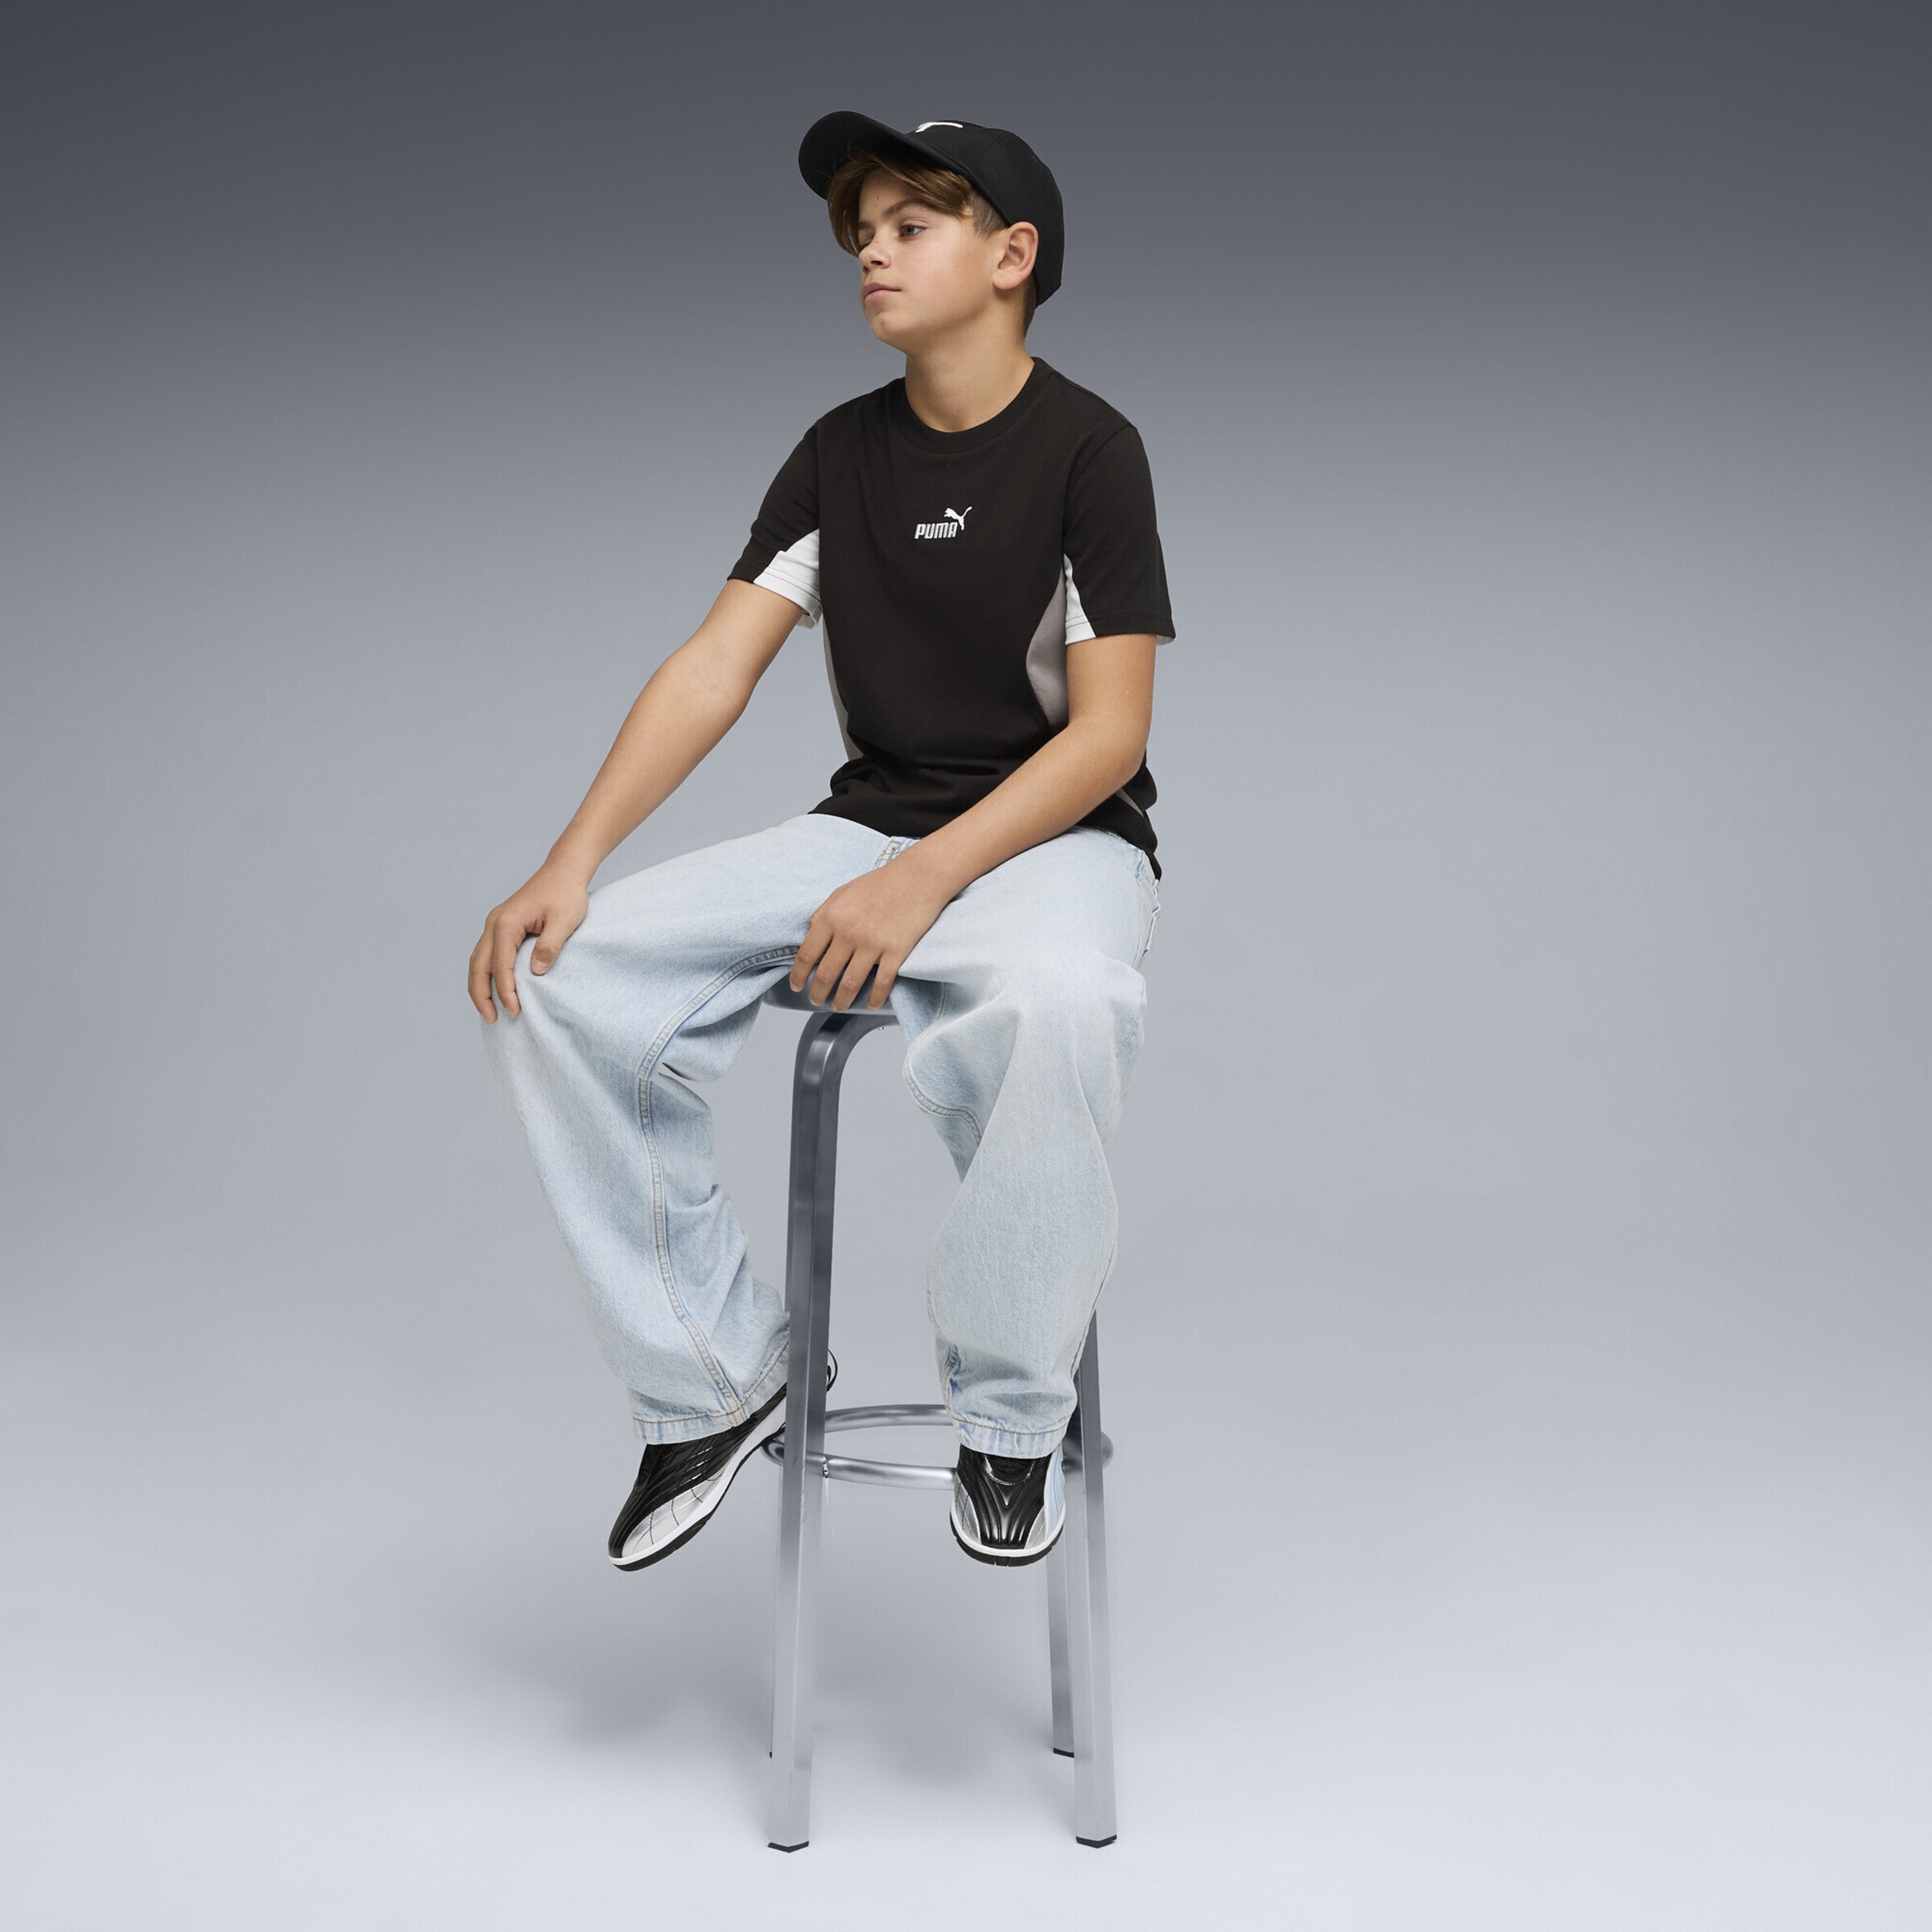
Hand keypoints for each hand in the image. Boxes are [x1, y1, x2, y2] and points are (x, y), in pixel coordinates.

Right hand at [470, 864, 590, 1020]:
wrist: (563, 871)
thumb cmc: (566, 893)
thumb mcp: (564, 921)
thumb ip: (549, 946)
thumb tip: (535, 972)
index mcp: (506, 923)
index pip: (501, 965)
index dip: (506, 991)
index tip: (516, 1012)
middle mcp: (494, 923)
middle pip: (478, 965)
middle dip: (481, 995)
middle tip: (491, 1020)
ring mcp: (495, 924)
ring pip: (478, 961)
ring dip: (479, 986)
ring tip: (488, 1011)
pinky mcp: (501, 926)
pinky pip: (486, 954)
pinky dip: (486, 974)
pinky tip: (493, 989)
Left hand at [790, 853, 954, 1010]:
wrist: (918, 877)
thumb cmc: (881, 883)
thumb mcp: (843, 891)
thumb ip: (823, 913)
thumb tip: (809, 934)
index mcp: (832, 917)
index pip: (807, 954)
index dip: (798, 974)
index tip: (797, 985)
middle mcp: (849, 933)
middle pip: (826, 974)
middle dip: (818, 993)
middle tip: (817, 1000)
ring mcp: (873, 944)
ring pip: (850, 984)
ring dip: (842, 1000)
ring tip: (839, 1005)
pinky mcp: (895, 952)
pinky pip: (881, 983)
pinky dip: (875, 998)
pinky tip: (871, 1004)